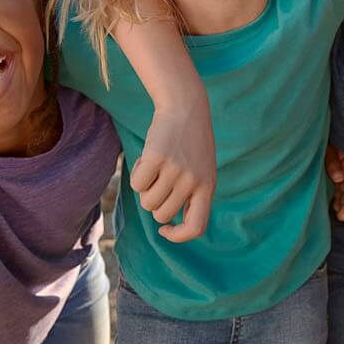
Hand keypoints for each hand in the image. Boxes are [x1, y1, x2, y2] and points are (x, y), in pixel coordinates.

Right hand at [132, 100, 215, 241]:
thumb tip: (167, 220)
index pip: (196, 227)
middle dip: (154, 202)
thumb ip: (192, 194)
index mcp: (207, 187)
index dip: (178, 235)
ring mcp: (175, 170)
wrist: (186, 107)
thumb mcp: (201, 170)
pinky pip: (136, 184)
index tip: (164, 229)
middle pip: (161, 214)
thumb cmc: (190, 142)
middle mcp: (193, 182)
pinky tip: (147, 159)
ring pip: (147, 201)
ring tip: (156, 167)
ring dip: (145, 188)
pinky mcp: (157, 158)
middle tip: (160, 180)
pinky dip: (136, 173)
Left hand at [325, 145, 343, 220]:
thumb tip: (339, 179)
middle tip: (342, 217)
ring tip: (339, 214)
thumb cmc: (326, 138)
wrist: (322, 130)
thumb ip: (333, 163)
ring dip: (343, 200)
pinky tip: (336, 204)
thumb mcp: (329, 148)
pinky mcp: (338, 169)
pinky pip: (341, 184)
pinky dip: (339, 194)